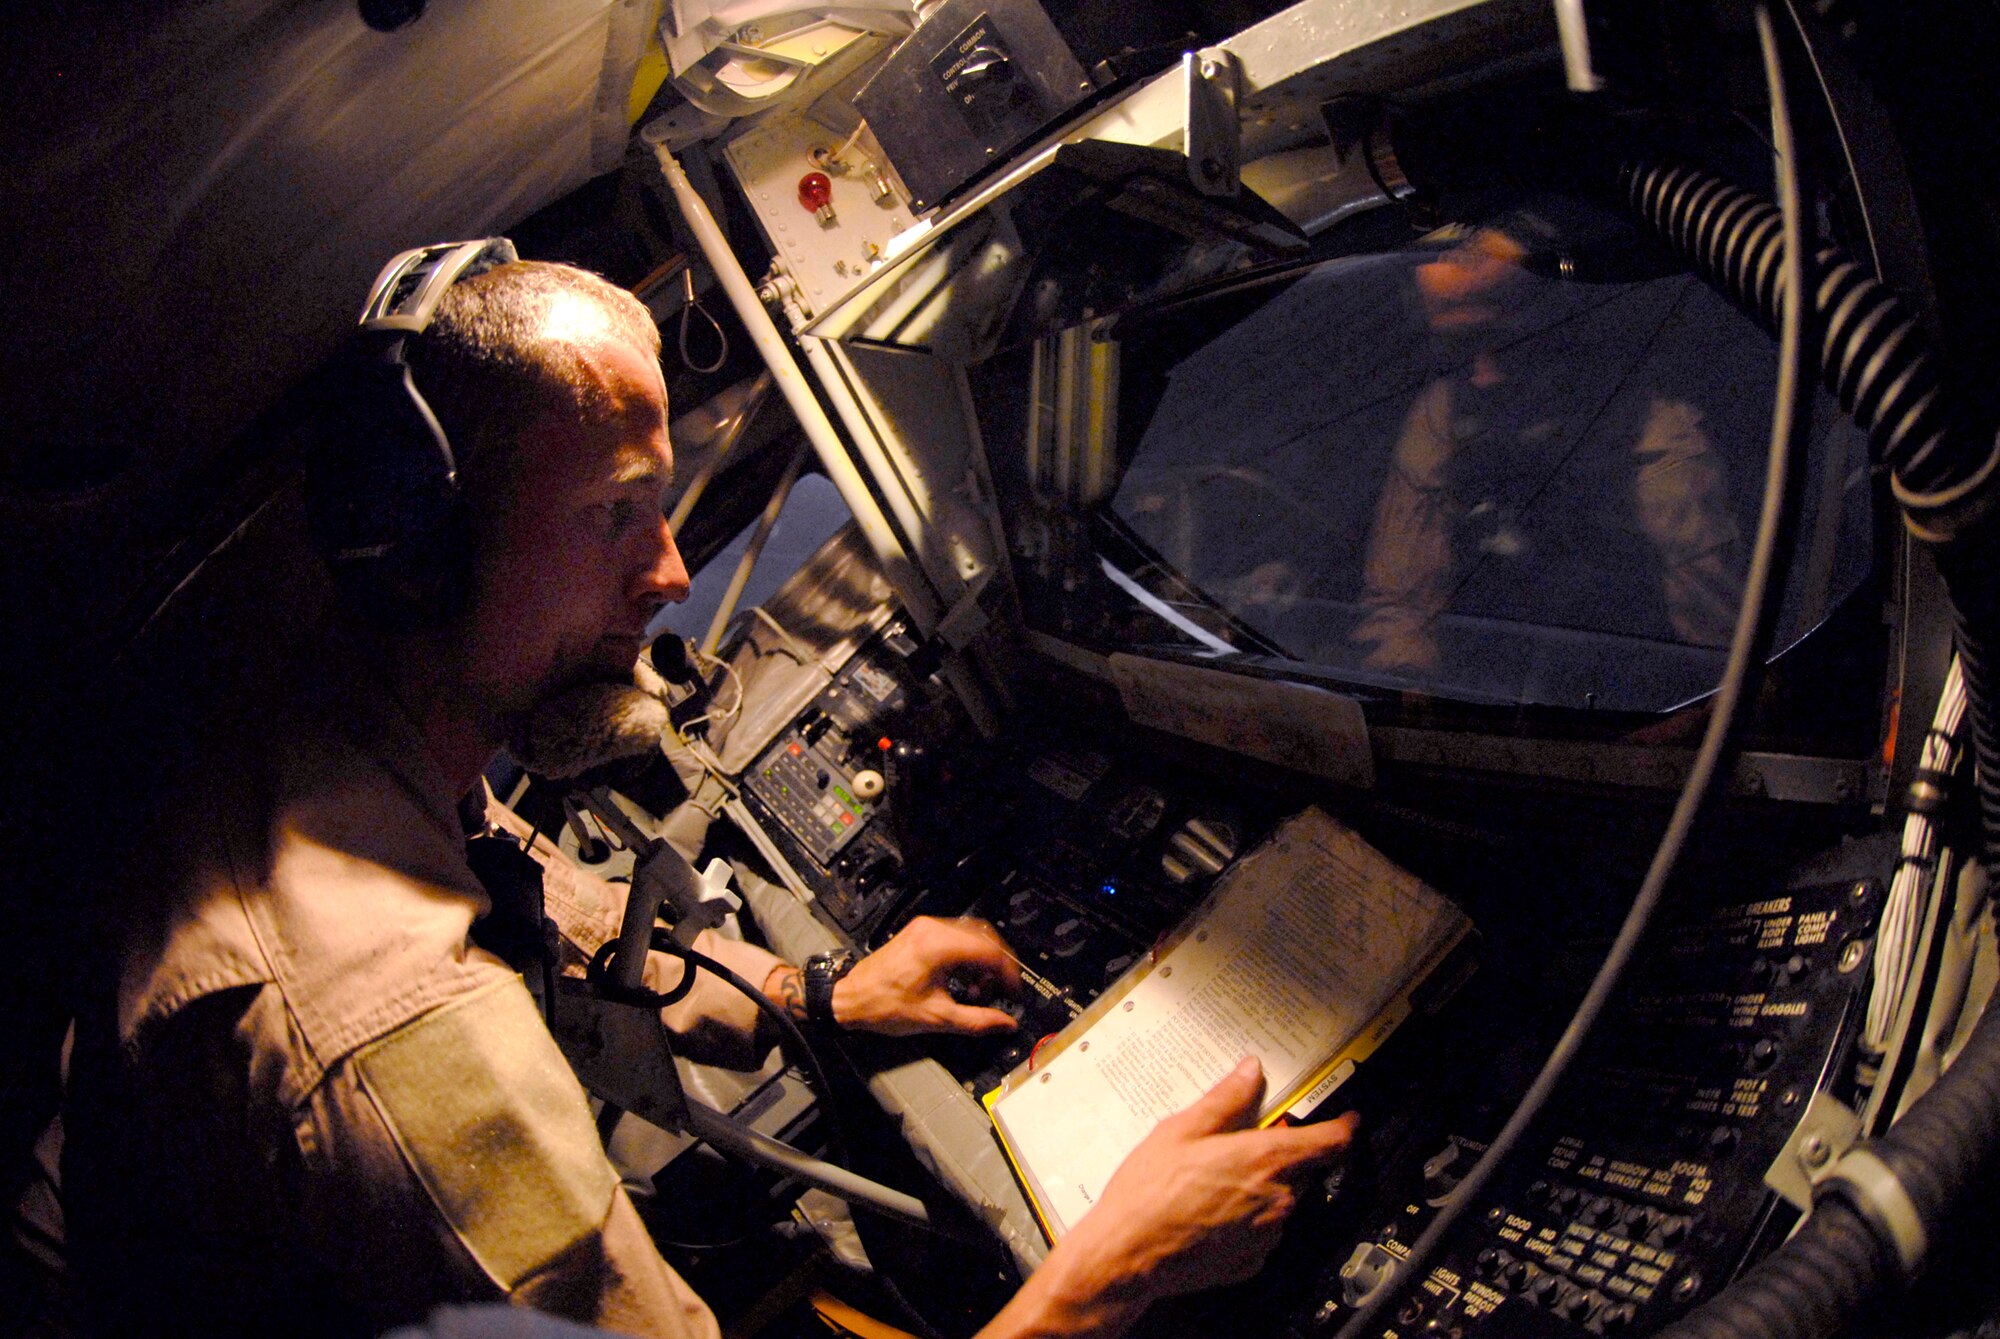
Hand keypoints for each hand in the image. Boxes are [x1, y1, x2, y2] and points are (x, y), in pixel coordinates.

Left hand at [832, 916, 1021, 1035]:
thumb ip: (977, 1021)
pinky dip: (966, 955)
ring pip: (971, 934)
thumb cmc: (884, 1006)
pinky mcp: (919, 932)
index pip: (989, 950)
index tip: (1013, 990)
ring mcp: (925, 928)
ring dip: (982, 959)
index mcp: (938, 945)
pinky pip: (955, 935)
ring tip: (978, 987)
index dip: (1007, 971)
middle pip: (984, 936)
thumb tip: (1005, 1023)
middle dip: (997, 964)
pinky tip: (962, 978)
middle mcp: (932, 929)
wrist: (851, 999)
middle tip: (1000, 988)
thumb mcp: (936, 1018)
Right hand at [983, 1059, 1357, 1336]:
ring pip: (1280, 1201)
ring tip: (1213, 1181)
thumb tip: (1250, 1071)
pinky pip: (1262, 1231)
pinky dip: (1247, 1219)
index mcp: (1265, 1160)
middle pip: (1302, 1170)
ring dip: (1262, 1188)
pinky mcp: (1252, 1262)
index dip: (1343, 1127)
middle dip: (1281, 1156)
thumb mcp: (1182, 1130)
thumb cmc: (1149, 1192)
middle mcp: (1277, 1200)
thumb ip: (1225, 1100)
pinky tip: (1209, 1211)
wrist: (1126, 1255)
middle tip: (1241, 1146)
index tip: (1348, 1119)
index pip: (1330, 1142)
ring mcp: (1267, 1235)